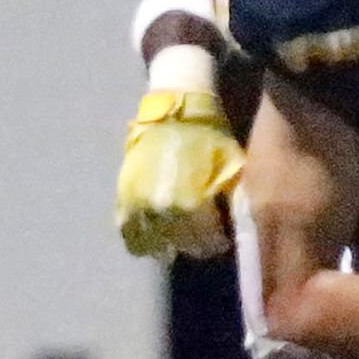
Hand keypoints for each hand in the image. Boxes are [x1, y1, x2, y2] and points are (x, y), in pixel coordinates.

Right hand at [116, 90, 244, 258]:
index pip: (206, 242)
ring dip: (168, 245)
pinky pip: (128, 233)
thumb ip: (231, 202)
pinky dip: (142, 240)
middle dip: (196, 244)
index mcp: (191, 205)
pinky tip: (155, 238)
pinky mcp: (122, 198)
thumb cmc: (208, 139)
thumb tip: (237, 229)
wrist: (174, 113)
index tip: (221, 238)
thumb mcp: (230, 170)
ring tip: (178, 238)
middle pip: (181, 245)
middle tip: (202, 237)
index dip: (217, 242)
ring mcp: (138, 205)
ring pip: (153, 245)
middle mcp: (163, 210)